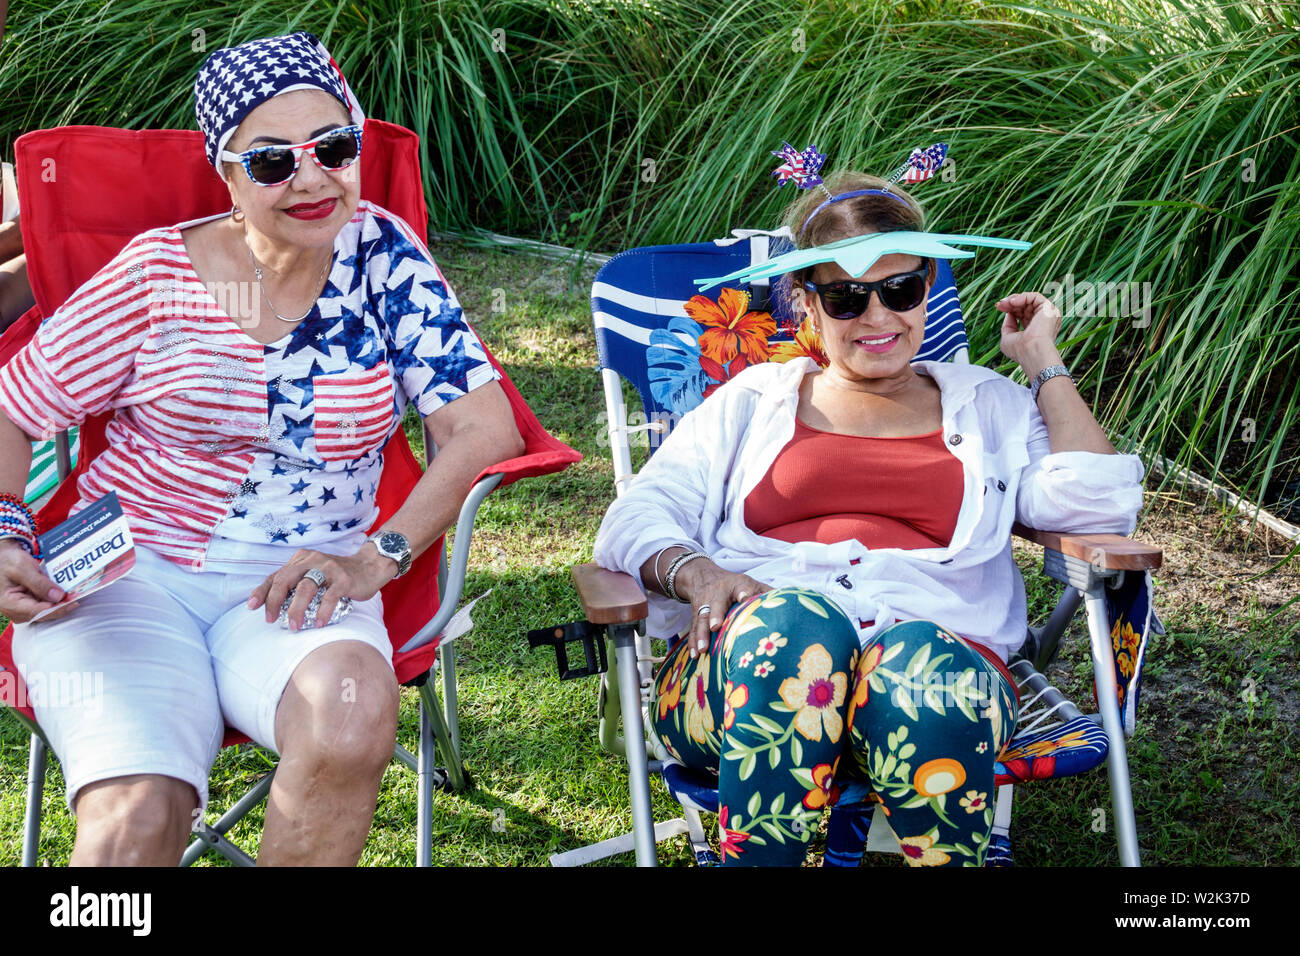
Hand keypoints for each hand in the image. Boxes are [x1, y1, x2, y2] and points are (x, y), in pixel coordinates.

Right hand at [0, 539, 76, 623]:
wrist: (2, 558)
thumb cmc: (7, 561)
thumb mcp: (21, 568)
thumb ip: (39, 583)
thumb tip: (58, 597)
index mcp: (10, 604)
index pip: (39, 611)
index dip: (59, 607)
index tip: (74, 600)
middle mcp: (16, 611)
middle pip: (45, 613)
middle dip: (63, 605)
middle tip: (80, 595)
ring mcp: (23, 610)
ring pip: (47, 611)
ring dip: (62, 603)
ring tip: (76, 594)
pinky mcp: (29, 605)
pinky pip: (46, 606)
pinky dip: (57, 600)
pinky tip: (68, 594)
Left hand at [247, 545, 393, 630]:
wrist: (370, 566)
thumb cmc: (338, 575)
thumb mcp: (314, 572)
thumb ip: (297, 582)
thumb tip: (275, 605)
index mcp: (301, 559)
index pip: (276, 575)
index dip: (262, 591)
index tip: (251, 606)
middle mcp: (312, 560)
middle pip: (286, 579)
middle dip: (274, 601)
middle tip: (270, 620)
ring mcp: (328, 568)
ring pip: (305, 588)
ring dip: (296, 609)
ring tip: (293, 626)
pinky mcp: (344, 579)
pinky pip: (329, 596)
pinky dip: (322, 611)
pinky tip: (317, 623)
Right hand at [673, 558, 770, 657]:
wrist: (703, 576)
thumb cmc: (735, 586)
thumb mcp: (751, 583)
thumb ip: (767, 593)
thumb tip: (793, 604)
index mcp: (736, 585)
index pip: (741, 586)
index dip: (744, 592)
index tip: (745, 598)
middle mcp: (717, 594)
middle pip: (716, 604)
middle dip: (715, 615)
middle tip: (715, 626)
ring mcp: (704, 605)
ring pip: (701, 619)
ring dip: (701, 634)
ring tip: (702, 649)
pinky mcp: (695, 615)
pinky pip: (692, 629)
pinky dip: (692, 642)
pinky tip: (694, 655)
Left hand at [996, 291, 1062, 376]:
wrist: (1031, 351)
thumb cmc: (1020, 350)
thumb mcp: (1007, 338)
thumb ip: (1008, 325)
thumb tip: (1009, 313)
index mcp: (1034, 329)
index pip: (1022, 313)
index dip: (1010, 308)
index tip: (998, 307)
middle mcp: (1042, 322)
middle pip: (1025, 306)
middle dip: (1010, 303)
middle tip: (1000, 304)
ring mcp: (1046, 315)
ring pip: (1030, 300)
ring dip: (1015, 299)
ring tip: (1005, 303)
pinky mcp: (1049, 309)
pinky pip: (1035, 296)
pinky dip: (1023, 297)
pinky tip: (1013, 302)